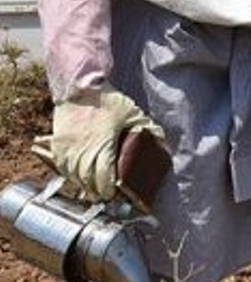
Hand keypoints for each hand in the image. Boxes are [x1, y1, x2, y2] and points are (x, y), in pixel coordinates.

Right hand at [36, 85, 164, 201]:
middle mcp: (83, 151)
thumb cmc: (107, 100)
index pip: (103, 178)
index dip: (108, 189)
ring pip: (73, 176)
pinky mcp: (57, 144)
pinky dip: (69, 174)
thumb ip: (148, 128)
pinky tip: (77, 176)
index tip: (113, 194)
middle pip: (87, 181)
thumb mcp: (132, 113)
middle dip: (96, 190)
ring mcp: (67, 148)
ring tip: (92, 188)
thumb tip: (162, 141)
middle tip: (104, 195)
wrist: (79, 87)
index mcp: (103, 146)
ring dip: (82, 184)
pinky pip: (61, 166)